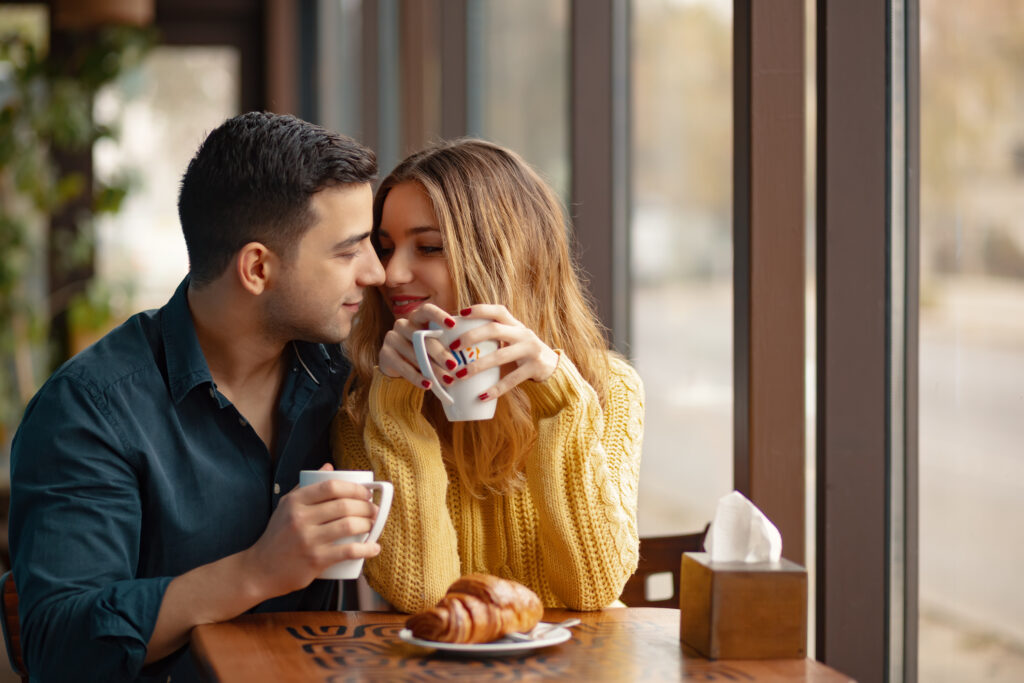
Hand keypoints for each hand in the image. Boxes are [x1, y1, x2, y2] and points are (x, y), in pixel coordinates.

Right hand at [242, 464, 379, 597]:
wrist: (261, 569)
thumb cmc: (278, 535)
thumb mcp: (286, 506)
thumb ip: (306, 486)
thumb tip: (329, 467)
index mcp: (295, 501)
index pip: (331, 486)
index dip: (354, 488)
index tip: (366, 493)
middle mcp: (300, 518)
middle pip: (344, 505)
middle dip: (366, 507)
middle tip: (374, 511)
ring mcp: (308, 539)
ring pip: (349, 526)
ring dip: (368, 524)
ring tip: (372, 525)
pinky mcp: (315, 560)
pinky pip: (348, 551)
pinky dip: (366, 549)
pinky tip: (374, 548)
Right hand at [378, 303, 457, 386]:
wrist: (397, 366)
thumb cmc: (423, 352)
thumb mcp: (433, 345)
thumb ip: (445, 344)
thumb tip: (470, 354)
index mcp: (417, 317)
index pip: (427, 310)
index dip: (439, 315)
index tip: (453, 325)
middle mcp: (402, 324)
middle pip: (423, 337)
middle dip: (441, 353)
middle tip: (455, 366)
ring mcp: (391, 337)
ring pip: (414, 353)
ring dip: (432, 369)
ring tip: (447, 380)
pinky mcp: (384, 354)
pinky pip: (402, 366)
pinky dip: (416, 377)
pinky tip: (428, 384)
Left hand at [449, 304, 558, 399]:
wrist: (553, 368)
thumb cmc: (524, 353)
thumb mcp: (514, 339)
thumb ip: (495, 336)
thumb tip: (459, 338)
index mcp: (516, 325)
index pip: (498, 311)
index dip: (480, 310)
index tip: (461, 314)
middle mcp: (524, 334)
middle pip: (495, 330)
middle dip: (472, 337)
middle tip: (453, 346)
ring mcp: (530, 350)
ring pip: (501, 356)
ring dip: (478, 365)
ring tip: (460, 375)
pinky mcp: (535, 368)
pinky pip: (512, 379)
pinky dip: (496, 388)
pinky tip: (482, 396)